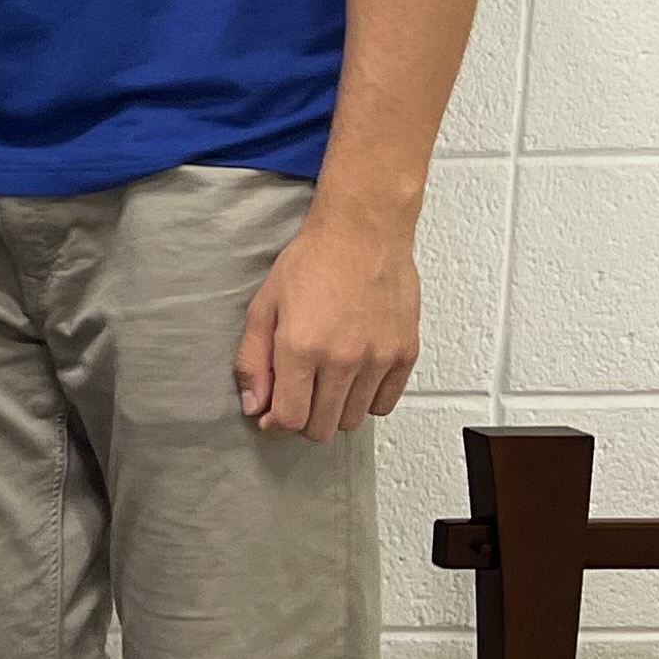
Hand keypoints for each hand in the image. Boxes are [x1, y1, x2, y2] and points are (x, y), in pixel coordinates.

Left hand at [237, 199, 420, 439]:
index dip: (276, 425)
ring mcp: (378, 358)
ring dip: (335, 411)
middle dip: (303, 419)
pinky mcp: (405, 353)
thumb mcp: (264, 307)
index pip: (290, 418)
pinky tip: (354, 380)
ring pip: (354, 420)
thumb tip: (253, 404)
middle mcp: (342, 358)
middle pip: (322, 426)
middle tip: (298, 397)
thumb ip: (254, 362)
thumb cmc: (313, 261)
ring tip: (325, 384)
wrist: (363, 232)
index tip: (272, 417)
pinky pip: (385, 403)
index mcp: (301, 348)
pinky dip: (367, 400)